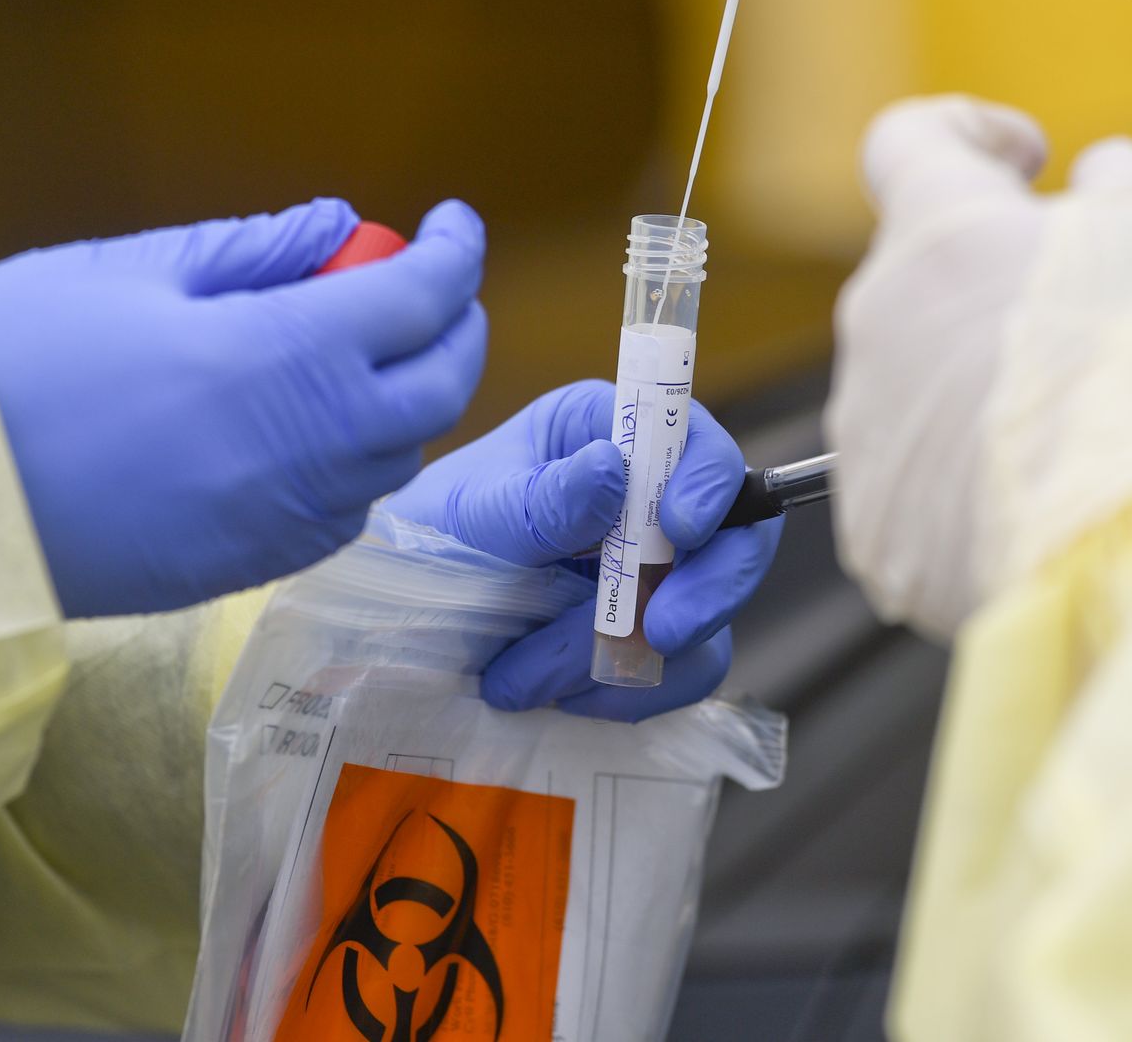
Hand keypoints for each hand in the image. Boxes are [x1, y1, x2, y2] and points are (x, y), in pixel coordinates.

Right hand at [0, 197, 485, 616]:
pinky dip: (359, 462)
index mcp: (291, 355)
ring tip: (361, 354)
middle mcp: (316, 445)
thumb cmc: (18, 358)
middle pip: (442, 385)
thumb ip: (255, 251)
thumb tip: (339, 225)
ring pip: (402, 453)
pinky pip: (348, 510)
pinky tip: (314, 431)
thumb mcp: (135, 271)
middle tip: (430, 290)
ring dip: (407, 398)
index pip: (424, 298)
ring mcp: (293, 516)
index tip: (454, 223)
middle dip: (457, 327)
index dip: (456, 252)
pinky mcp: (259, 566)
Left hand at [384, 380, 782, 721]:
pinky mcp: (651, 638)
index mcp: (605, 432)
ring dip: (635, 656)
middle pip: (736, 533)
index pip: (695, 441)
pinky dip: (629, 693)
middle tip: (661, 632)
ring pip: (711, 614)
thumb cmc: (425, 542)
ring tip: (531, 680)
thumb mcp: (469, 515)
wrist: (394, 624)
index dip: (708, 482)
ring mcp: (656, 572)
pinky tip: (563, 698)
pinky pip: (682, 671)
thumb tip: (613, 469)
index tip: (680, 529)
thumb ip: (541, 500)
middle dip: (706, 588)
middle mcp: (644, 496)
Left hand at [826, 96, 1131, 639]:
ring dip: (974, 386)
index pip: (905, 140)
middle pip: (920, 277)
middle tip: (1080, 322)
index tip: (1025, 164)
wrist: (1120, 542)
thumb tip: (1097, 183)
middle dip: (988, 283)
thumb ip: (1123, 178)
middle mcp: (875, 318)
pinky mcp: (869, 521)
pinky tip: (1032, 497)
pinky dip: (962, 479)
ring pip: (912, 382)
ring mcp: (863, 426)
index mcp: (934, 230)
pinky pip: (911, 479)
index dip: (968, 135)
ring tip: (1063, 427)